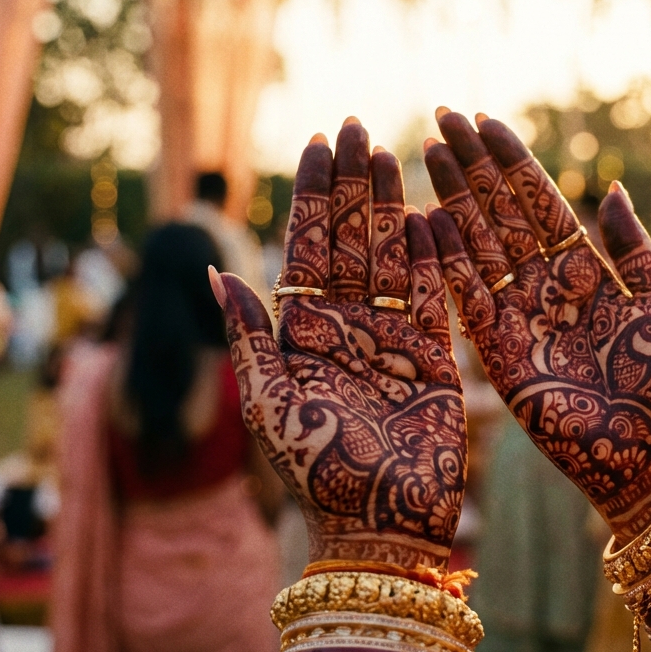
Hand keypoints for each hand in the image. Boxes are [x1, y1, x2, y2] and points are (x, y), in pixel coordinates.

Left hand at [213, 119, 464, 568]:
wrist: (380, 524)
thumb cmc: (318, 470)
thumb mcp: (271, 401)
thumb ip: (249, 335)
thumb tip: (214, 270)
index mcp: (303, 331)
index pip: (307, 245)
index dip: (313, 194)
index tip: (318, 143)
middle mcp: (347, 324)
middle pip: (350, 239)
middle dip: (351, 184)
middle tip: (356, 127)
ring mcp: (392, 335)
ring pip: (392, 255)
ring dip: (390, 205)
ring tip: (391, 153)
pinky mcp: (435, 352)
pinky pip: (436, 293)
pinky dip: (435, 254)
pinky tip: (431, 212)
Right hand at [424, 111, 650, 544]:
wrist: (647, 454)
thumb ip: (630, 245)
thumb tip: (612, 187)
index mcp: (583, 267)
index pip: (539, 201)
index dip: (512, 162)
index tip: (485, 121)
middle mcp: (542, 284)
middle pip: (500, 212)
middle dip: (473, 166)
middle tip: (443, 118)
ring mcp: (515, 313)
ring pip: (477, 243)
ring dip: (453, 198)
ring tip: (428, 152)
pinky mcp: (495, 350)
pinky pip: (466, 295)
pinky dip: (446, 258)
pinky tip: (427, 217)